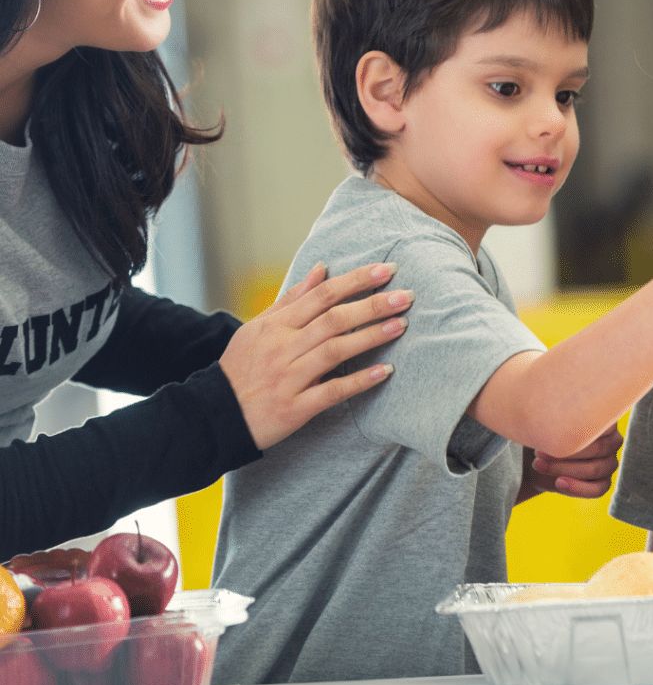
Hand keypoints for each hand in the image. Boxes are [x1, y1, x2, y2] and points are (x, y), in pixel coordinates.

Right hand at [219, 262, 410, 448]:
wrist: (214, 416)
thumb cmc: (241, 368)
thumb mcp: (259, 327)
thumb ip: (292, 298)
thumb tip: (321, 268)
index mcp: (276, 325)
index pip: (323, 295)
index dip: (356, 280)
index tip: (386, 270)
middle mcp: (283, 347)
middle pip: (334, 319)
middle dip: (373, 305)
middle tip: (407, 295)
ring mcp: (289, 378)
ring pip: (335, 350)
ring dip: (371, 336)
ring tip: (402, 325)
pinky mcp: (295, 408)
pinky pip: (331, 392)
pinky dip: (359, 381)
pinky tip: (384, 372)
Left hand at [519, 424, 622, 501]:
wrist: (540, 458)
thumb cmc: (547, 432)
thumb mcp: (550, 420)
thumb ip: (558, 416)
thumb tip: (550, 409)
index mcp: (604, 420)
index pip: (600, 424)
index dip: (575, 431)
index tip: (547, 433)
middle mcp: (613, 441)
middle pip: (597, 449)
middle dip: (565, 452)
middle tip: (538, 452)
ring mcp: (610, 463)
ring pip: (594, 469)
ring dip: (564, 469)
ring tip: (539, 465)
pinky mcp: (604, 482)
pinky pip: (597, 489)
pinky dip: (577, 488)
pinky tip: (558, 482)